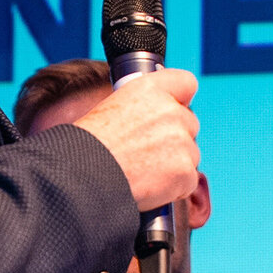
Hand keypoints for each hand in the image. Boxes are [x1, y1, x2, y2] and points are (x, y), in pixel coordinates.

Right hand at [72, 68, 199, 210]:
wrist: (82, 177)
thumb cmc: (87, 147)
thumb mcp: (112, 109)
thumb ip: (142, 108)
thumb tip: (155, 117)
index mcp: (149, 88)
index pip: (186, 83)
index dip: (181, 98)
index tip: (176, 107)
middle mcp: (170, 110)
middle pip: (189, 123)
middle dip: (175, 138)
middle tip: (146, 152)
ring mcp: (180, 141)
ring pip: (190, 154)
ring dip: (173, 165)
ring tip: (142, 172)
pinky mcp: (184, 170)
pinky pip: (188, 181)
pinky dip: (173, 189)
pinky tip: (149, 187)